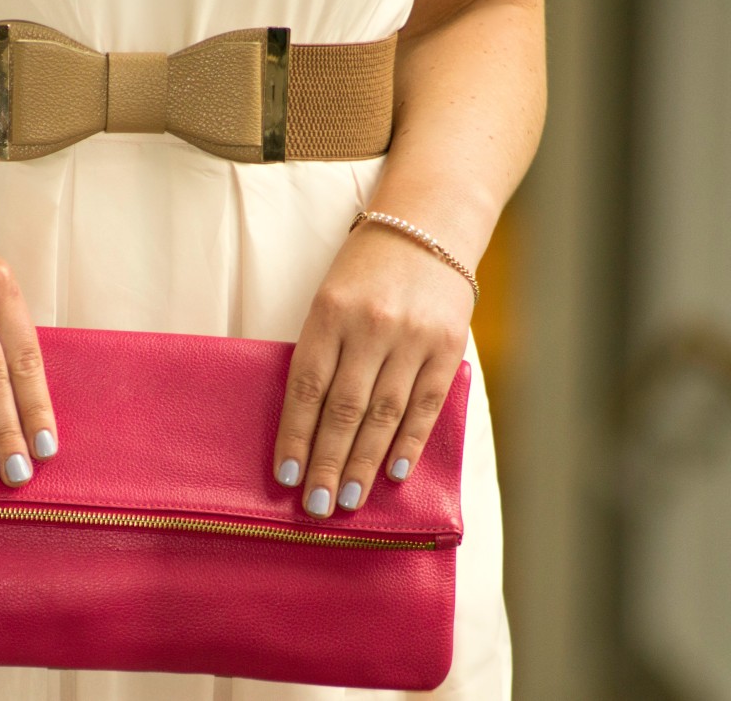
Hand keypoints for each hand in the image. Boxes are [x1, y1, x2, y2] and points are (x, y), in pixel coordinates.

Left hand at [273, 221, 474, 516]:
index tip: (285, 478)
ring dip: (364, 462)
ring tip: (347, 499)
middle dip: (327, 462)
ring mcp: (413, 336)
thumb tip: (307, 425)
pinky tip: (395, 473)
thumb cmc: (365, 270)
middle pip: (344, 408)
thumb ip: (321, 352)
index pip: (306, 386)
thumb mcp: (329, 298)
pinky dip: (409, 441)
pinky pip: (426, 403)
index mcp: (329, 312)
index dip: (295, 435)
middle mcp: (371, 326)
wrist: (429, 225)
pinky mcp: (448, 344)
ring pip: (384, 413)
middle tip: (316, 507)